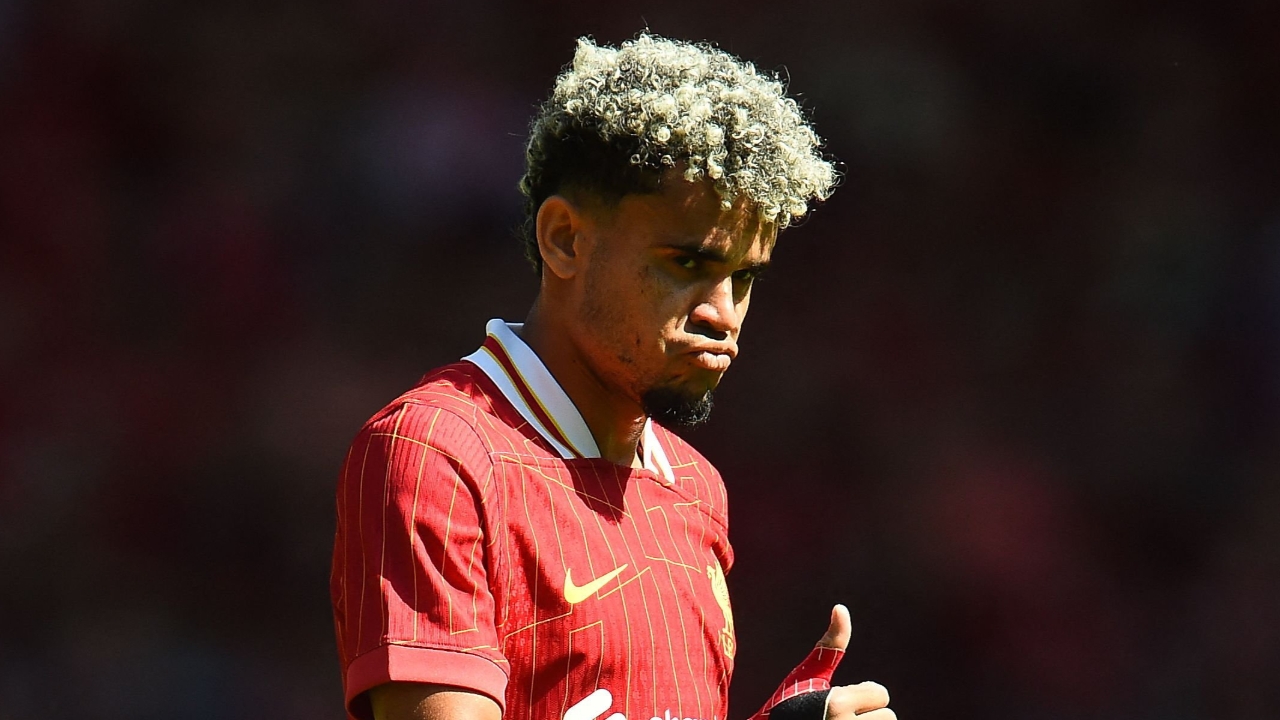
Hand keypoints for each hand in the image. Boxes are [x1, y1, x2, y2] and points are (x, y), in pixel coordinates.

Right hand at [818, 605, 893, 719]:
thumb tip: (841, 607)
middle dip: (869, 716)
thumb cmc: (791, 702)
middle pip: (888, 717)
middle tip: (841, 718)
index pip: (881, 694)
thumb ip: (832, 644)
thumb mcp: (811, 673)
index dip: (864, 694)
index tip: (841, 700)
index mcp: (837, 705)